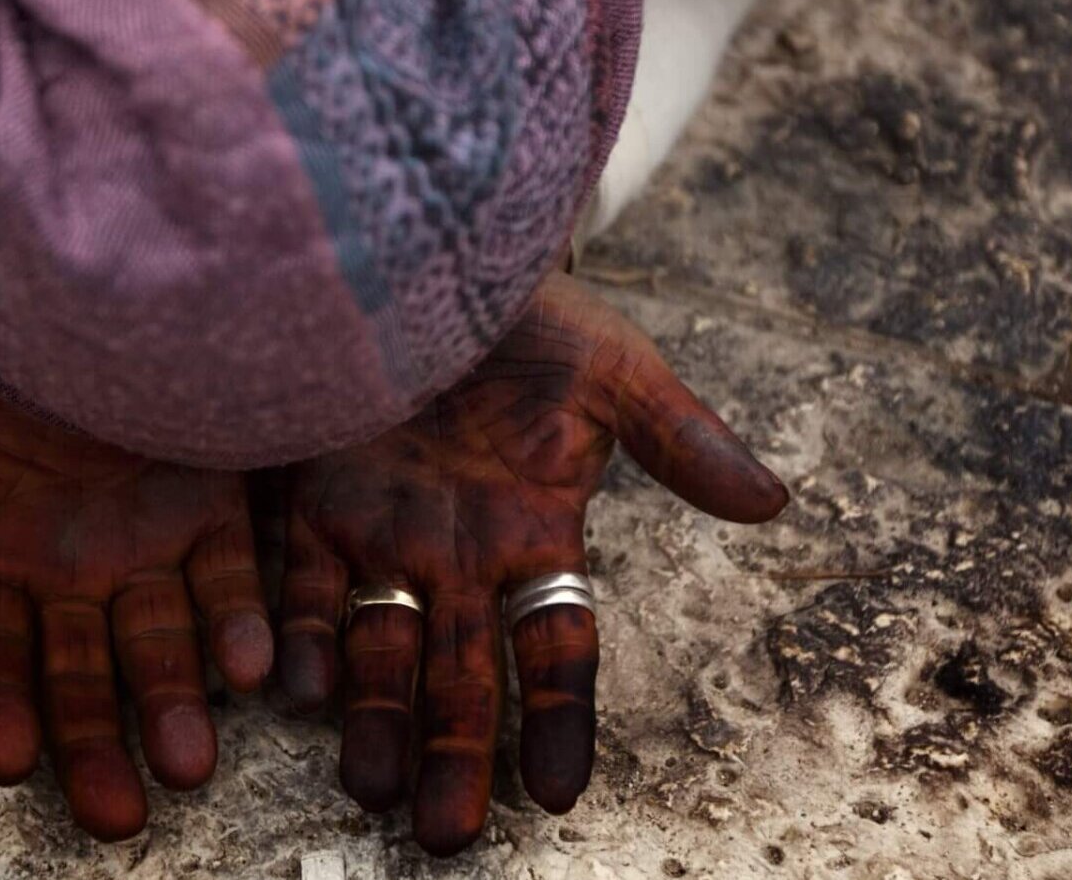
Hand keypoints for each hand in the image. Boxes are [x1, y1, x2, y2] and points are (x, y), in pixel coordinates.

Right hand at [0, 325, 272, 840]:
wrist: (86, 264)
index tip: (9, 763)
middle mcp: (70, 559)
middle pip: (81, 673)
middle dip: (96, 744)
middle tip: (119, 818)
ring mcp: (144, 534)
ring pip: (159, 642)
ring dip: (174, 704)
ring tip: (188, 765)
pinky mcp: (214, 499)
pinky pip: (230, 573)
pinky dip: (238, 622)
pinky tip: (250, 668)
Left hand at [276, 273, 787, 854]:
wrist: (431, 251)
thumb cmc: (536, 318)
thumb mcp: (616, 371)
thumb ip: (682, 439)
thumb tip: (775, 503)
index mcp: (538, 534)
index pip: (557, 650)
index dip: (558, 718)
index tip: (558, 792)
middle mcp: (458, 554)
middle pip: (460, 673)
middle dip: (455, 753)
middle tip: (445, 835)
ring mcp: (381, 531)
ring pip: (378, 647)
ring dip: (375, 718)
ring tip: (371, 785)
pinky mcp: (308, 497)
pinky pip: (298, 582)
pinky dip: (298, 633)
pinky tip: (296, 686)